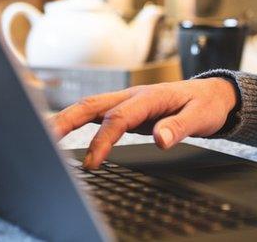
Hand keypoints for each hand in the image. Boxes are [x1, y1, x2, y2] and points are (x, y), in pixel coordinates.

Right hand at [50, 78, 238, 168]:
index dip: (103, 140)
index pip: (118, 118)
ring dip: (65, 119)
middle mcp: (132, 95)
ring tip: (44, 136)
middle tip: (47, 140)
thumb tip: (161, 139)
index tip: (92, 162)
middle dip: (67, 121)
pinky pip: (95, 113)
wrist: (212, 93)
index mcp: (148, 97)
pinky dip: (75, 120)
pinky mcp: (124, 108)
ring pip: (89, 106)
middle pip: (92, 104)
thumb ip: (179, 127)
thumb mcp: (201, 117)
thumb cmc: (205, 105)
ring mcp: (126, 100)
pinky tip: (60, 130)